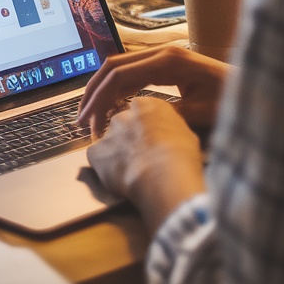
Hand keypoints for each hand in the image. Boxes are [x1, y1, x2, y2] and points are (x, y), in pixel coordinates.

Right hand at [77, 43, 229, 137]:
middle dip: (93, 93)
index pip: (120, 75)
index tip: (89, 122)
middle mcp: (162, 53)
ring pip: (120, 68)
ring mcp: (163, 56)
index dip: (100, 98)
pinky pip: (133, 73)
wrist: (252, 87)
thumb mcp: (200, 112)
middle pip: (113, 67)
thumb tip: (136, 121)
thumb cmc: (232, 99)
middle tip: (81, 120)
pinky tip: (112, 107)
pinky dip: (117, 89)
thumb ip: (168, 114)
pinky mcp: (166, 65)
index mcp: (168, 60)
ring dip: (102, 90)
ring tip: (90, 116)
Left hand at [87, 96, 205, 235]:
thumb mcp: (187, 134)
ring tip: (131, 171)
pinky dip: (104, 167)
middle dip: (129, 139)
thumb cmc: (180, 157)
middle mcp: (125, 114)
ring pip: (110, 142)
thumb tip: (170, 134)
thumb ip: (171, 128)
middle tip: (141, 157)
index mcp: (148, 105)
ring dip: (117, 153)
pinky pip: (97, 158)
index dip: (146, 128)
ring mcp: (108, 132)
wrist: (164, 176)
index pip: (141, 111)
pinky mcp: (96, 151)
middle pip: (123, 125)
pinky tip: (118, 177)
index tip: (151, 139)